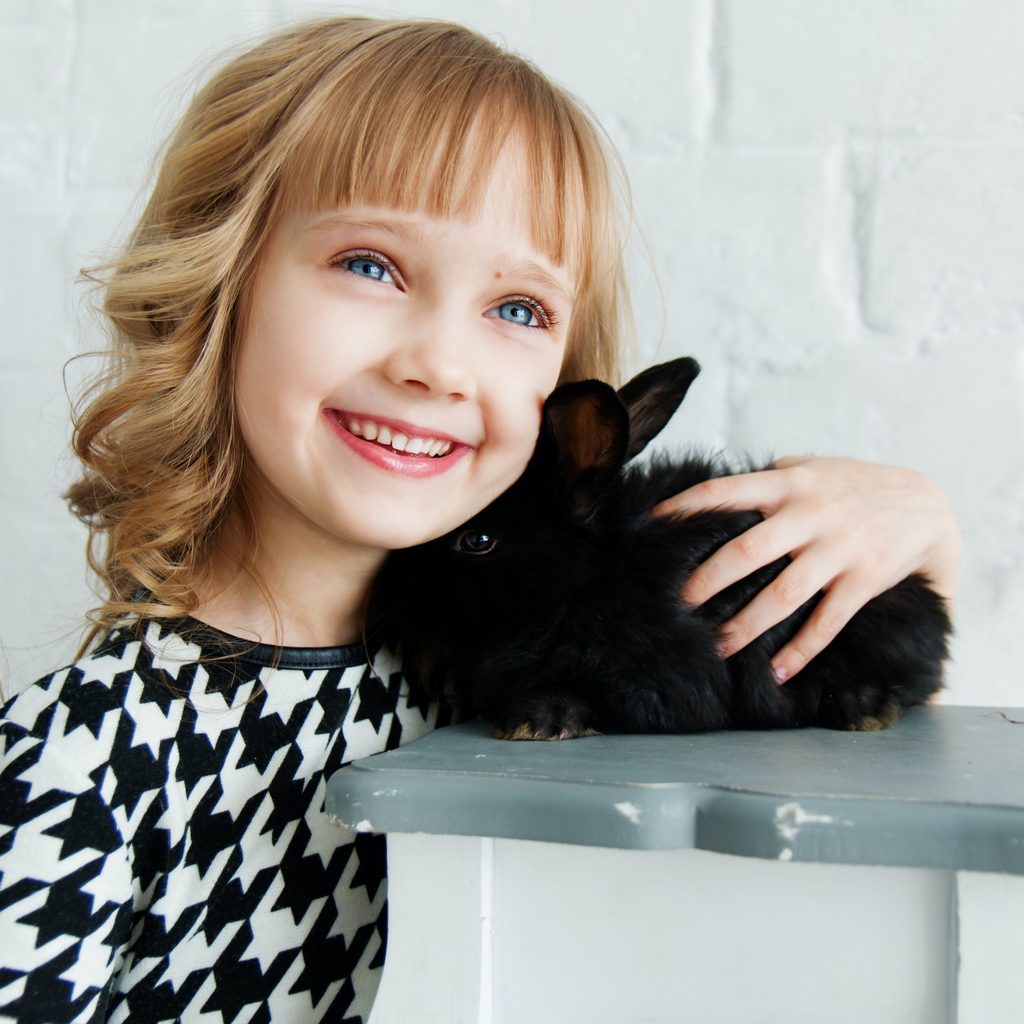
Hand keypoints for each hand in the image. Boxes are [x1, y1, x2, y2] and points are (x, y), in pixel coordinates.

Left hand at [652, 457, 960, 681]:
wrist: (927, 506)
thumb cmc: (852, 486)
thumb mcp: (810, 470)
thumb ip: (766, 481)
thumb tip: (710, 496)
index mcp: (789, 484)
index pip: (726, 491)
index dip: (685, 508)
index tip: (651, 528)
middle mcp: (811, 514)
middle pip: (748, 550)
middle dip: (708, 579)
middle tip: (677, 605)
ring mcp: (839, 549)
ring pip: (785, 593)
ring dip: (747, 625)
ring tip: (716, 648)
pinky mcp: (864, 581)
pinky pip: (828, 621)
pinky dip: (803, 650)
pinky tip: (778, 672)